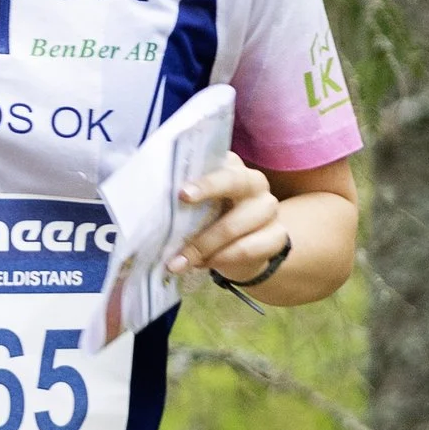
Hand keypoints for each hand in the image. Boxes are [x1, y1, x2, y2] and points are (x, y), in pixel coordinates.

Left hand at [170, 151, 288, 281]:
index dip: (203, 180)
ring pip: (233, 226)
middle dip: (205, 202)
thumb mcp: (196, 207)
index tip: (182, 194)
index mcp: (231, 167)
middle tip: (175, 224)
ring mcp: (269, 208)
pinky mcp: (277, 236)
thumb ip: (182, 202)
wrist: (241, 251)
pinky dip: (221, 260)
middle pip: (234, 183)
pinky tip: (204, 265)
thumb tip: (151, 211)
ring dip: (202, 247)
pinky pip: (246, 249)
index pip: (220, 164)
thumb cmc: (211, 220)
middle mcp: (254, 181)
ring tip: (179, 262)